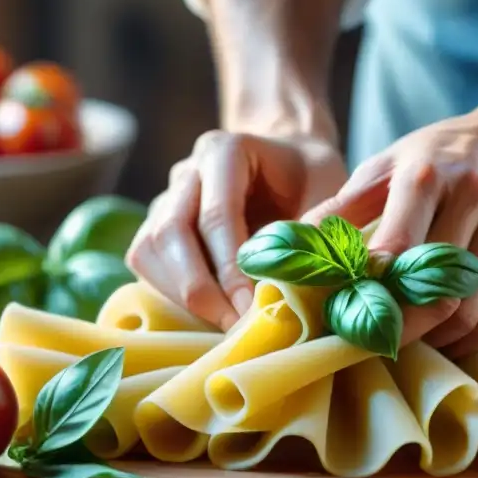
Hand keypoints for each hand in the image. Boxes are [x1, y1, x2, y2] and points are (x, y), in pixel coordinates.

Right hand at [127, 130, 347, 329]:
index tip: (251, 308)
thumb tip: (297, 278)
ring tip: (224, 324)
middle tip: (235, 326)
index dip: (230, 268)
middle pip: (169, 233)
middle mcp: (187, 173)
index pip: (216, 215)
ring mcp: (167, 199)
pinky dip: (172, 294)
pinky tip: (211, 312)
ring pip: (149, 250)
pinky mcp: (159, 228)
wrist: (292, 163)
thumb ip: (317, 226)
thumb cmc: (312, 176)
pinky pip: (149, 264)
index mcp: (224, 151)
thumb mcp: (328, 189)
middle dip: (199, 288)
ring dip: (180, 294)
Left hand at [303, 110, 477, 357]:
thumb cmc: (445, 154)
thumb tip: (289, 249)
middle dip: (392, 326)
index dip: (365, 289)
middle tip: (363, 340)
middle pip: (430, 291)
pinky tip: (437, 338)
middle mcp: (473, 202)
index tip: (338, 312)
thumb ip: (341, 207)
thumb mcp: (390, 162)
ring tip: (398, 339)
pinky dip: (459, 345)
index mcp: (428, 175)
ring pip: (462, 315)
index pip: (394, 247)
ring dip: (425, 340)